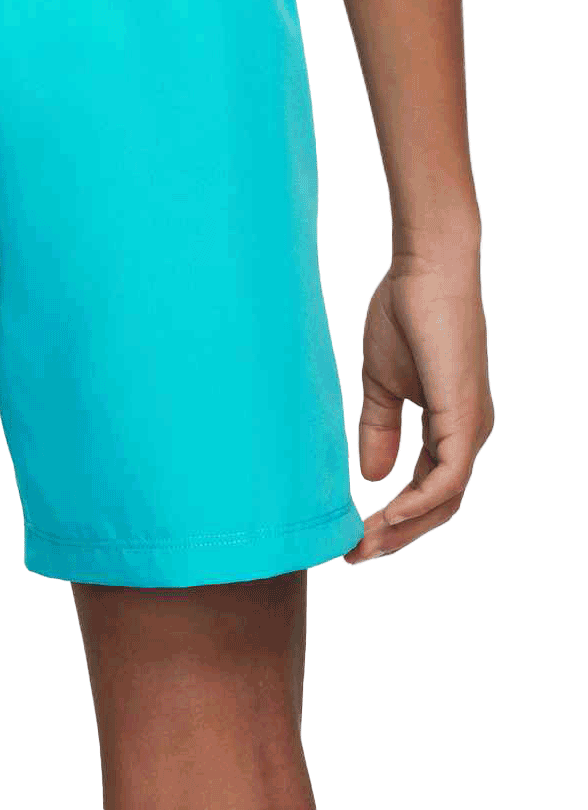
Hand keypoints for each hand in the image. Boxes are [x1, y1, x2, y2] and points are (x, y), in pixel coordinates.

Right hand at [346, 245, 493, 561]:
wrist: (425, 271)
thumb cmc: (405, 314)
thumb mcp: (382, 383)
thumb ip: (380, 428)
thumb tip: (372, 477)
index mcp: (452, 425)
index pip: (429, 489)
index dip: (394, 517)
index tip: (353, 534)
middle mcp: (469, 433)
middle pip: (440, 506)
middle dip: (397, 535)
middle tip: (354, 554)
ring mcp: (471, 427)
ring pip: (446, 500)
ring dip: (403, 527)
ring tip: (362, 543)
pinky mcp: (464, 416)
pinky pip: (448, 478)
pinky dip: (417, 501)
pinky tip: (384, 513)